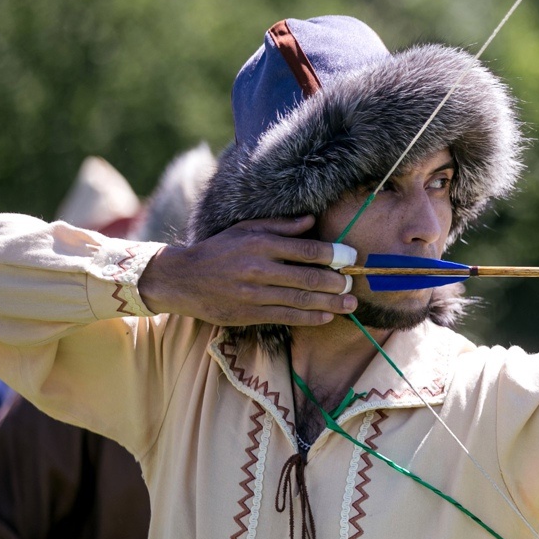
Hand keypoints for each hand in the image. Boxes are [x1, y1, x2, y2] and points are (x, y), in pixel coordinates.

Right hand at [138, 216, 355, 326]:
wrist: (183, 280)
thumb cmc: (220, 250)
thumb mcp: (246, 229)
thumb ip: (281, 225)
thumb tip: (312, 220)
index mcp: (260, 244)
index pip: (307, 250)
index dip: (335, 254)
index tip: (352, 257)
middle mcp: (259, 268)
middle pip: (309, 277)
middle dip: (337, 283)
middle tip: (355, 284)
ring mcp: (254, 294)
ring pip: (301, 300)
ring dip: (330, 303)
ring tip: (351, 304)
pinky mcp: (250, 314)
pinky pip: (287, 317)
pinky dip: (310, 318)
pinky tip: (327, 317)